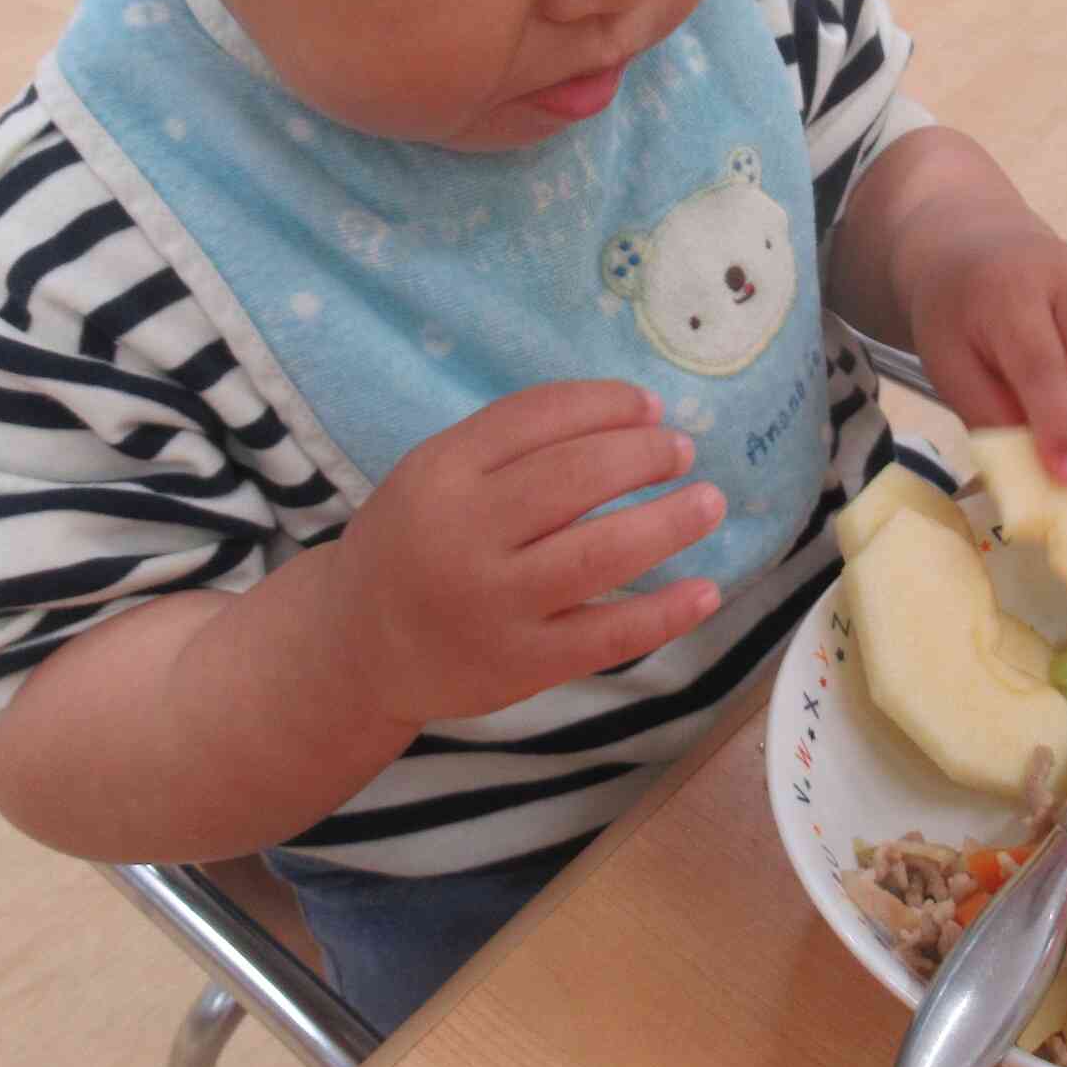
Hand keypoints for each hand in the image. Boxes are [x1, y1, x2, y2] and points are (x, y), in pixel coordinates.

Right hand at [327, 382, 724, 729]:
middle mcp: (466, 534)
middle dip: (644, 455)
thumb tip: (629, 414)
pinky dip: (666, 613)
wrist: (357, 647)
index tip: (649, 406)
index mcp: (442, 471)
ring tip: (709, 502)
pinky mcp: (523, 663)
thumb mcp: (434, 474)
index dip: (606, 403)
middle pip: (576, 476)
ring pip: (602, 552)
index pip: (539, 416)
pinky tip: (706, 592)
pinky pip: (609, 635)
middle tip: (680, 451)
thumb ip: (510, 445)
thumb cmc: (414, 543)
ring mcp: (496, 603)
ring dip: (670, 522)